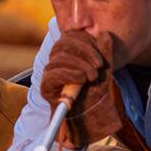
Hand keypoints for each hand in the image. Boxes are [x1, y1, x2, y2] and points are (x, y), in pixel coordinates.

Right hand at [39, 31, 119, 148]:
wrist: (88, 116)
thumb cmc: (94, 92)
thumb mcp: (104, 70)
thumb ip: (105, 53)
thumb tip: (104, 34)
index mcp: (69, 52)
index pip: (71, 36)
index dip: (86, 42)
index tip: (100, 57)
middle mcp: (56, 60)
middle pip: (63, 43)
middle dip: (84, 52)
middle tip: (98, 66)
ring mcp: (49, 72)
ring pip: (59, 57)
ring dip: (80, 65)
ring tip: (92, 77)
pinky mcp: (46, 85)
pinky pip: (53, 73)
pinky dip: (69, 73)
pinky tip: (81, 79)